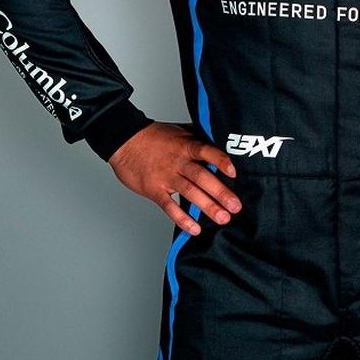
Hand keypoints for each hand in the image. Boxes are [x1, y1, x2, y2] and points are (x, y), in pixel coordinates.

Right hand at [107, 121, 240, 234]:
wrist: (124, 141)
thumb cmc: (154, 136)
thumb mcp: (179, 131)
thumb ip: (199, 138)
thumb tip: (221, 140)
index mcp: (186, 145)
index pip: (206, 151)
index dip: (220, 161)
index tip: (234, 172)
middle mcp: (178, 161)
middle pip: (201, 177)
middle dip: (220, 192)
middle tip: (235, 206)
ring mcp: (166, 177)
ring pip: (189, 192)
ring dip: (207, 206)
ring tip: (222, 218)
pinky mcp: (154, 190)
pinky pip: (170, 206)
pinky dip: (182, 218)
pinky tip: (194, 228)